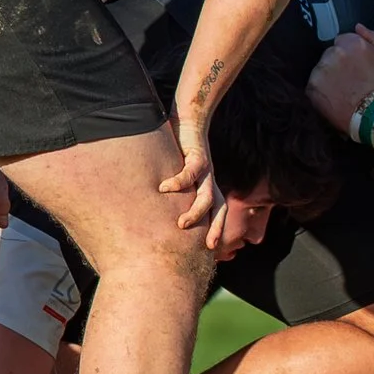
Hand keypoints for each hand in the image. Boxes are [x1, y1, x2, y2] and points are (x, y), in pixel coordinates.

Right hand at [158, 113, 224, 236]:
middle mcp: (210, 181)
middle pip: (219, 209)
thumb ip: (173, 193)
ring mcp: (206, 169)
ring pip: (207, 195)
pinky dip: (178, 181)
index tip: (209, 253)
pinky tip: (163, 188)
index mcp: (208, 187)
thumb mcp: (178, 175)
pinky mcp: (198, 154)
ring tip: (181, 224)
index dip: (214, 232)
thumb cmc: (180, 151)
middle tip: (209, 248)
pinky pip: (191, 170)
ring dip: (196, 211)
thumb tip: (154, 213)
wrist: (189, 120)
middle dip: (215, 229)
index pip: (217, 215)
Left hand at [308, 27, 373, 130]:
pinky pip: (314, 83)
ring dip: (328, 75)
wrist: (371, 114)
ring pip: (321, 68)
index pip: (343, 40)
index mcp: (353, 43)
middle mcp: (335, 53)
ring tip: (342, 88)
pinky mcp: (312, 85)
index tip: (355, 65)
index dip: (350, 53)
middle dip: (337, 63)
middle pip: (331, 53)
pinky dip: (321, 89)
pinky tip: (333, 96)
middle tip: (349, 78)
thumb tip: (358, 27)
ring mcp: (321, 69)